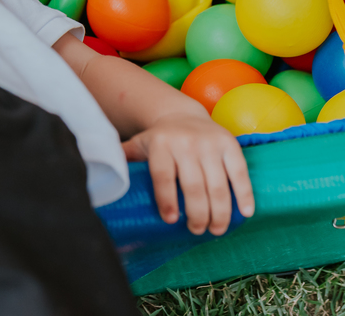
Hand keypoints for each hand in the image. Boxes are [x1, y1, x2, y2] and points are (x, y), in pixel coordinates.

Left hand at [122, 113, 254, 235]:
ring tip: (216, 229)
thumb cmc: (158, 140)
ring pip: (217, 184)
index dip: (167, 200)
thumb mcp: (137, 145)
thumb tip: (100, 177)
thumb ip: (122, 160)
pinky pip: (239, 174)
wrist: (183, 114)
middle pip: (193, 186)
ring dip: (219, 212)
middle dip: (196, 214)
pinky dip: (244, 195)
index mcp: (161, 144)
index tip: (170, 221)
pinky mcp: (231, 145)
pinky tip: (244, 213)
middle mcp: (186, 142)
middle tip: (196, 230)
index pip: (163, 176)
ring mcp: (210, 144)